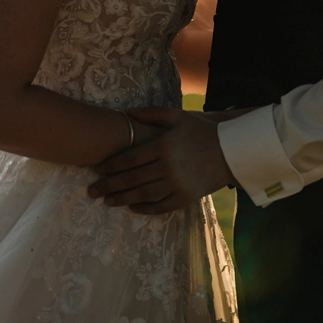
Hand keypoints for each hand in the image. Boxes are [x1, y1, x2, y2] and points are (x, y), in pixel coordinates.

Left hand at [88, 107, 236, 213]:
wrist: (232, 150)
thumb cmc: (203, 131)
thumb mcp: (178, 116)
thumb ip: (152, 114)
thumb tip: (127, 113)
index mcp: (163, 146)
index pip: (130, 158)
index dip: (111, 165)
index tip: (97, 169)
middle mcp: (167, 167)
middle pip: (132, 179)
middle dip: (109, 185)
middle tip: (91, 191)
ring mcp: (176, 184)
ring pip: (143, 194)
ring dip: (122, 199)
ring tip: (106, 201)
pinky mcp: (186, 197)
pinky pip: (161, 206)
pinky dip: (145, 209)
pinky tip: (132, 208)